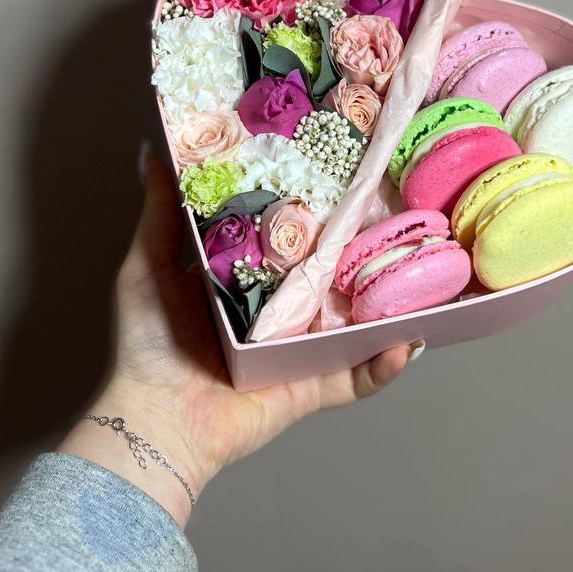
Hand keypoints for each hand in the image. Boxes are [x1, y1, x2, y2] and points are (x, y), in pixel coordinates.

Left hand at [59, 147, 416, 525]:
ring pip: (357, 322)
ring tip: (424, 272)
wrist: (157, 418)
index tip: (344, 173)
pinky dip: (383, 364)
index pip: (292, 237)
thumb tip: (152, 152)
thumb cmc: (148, 345)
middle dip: (366, 251)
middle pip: (332, 275)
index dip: (317, 208)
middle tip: (403, 215)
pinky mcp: (312, 386)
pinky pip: (357, 377)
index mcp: (249, 279)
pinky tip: (406, 341)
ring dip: (390, 303)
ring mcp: (300, 349)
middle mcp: (280, 311)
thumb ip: (160, 215)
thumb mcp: (148, 269)